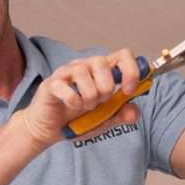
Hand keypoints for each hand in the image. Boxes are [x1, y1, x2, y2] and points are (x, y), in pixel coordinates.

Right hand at [19, 48, 142, 148]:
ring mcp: (65, 73)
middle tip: (100, 102)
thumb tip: (134, 112)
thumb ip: (121, 115)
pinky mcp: (51, 84)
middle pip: (102, 61)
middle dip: (106, 88)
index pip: (123, 55)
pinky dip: (73, 101)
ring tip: (85, 106)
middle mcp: (84, 66)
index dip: (131, 71)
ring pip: (83, 72)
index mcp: (101, 71)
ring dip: (89, 96)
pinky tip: (72, 106)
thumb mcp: (105, 121)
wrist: (49, 130)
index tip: (128, 91)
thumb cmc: (76, 119)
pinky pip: (66, 88)